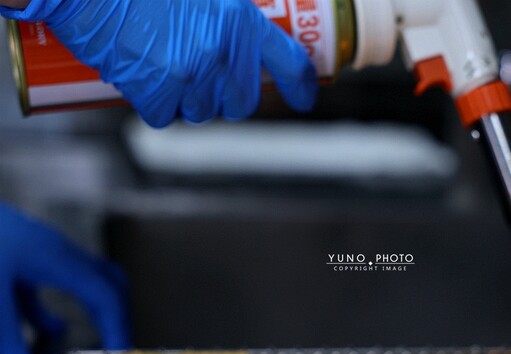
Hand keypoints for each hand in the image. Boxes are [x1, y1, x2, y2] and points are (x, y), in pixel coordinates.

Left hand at [0, 204, 129, 353]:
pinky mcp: (20, 253)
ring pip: (84, 280)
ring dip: (90, 311)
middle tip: (118, 347)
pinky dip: (52, 310)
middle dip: (117, 315)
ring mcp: (39, 250)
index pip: (104, 294)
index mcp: (55, 258)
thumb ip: (5, 336)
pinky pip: (51, 282)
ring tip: (91, 341)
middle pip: (108, 281)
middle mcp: (55, 251)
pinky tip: (45, 330)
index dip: (117, 326)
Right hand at [1, 0, 317, 126]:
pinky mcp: (158, 96)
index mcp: (241, 22)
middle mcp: (223, 54)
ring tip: (168, 67)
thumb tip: (244, 41)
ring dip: (190, 100)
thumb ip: (229, 18)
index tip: (304, 98)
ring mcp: (191, 78)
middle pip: (242, 102)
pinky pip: (166, 116)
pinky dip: (156, 105)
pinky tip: (143, 77)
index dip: (301, 86)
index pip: (290, 63)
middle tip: (205, 75)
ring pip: (204, 112)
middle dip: (227, 96)